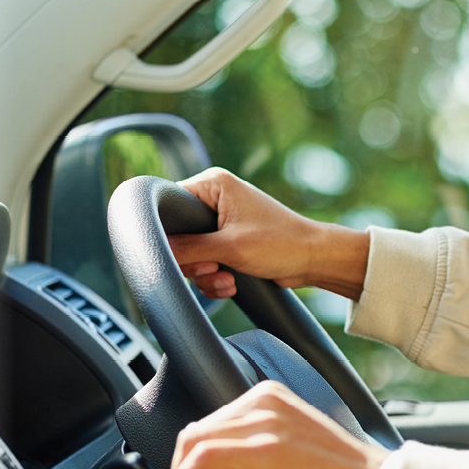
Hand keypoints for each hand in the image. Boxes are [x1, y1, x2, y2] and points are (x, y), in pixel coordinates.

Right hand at [168, 167, 369, 299]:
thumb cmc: (281, 243)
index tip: (186, 254)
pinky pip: (206, 264)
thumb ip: (188, 249)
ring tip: (227, 279)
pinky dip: (215, 279)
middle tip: (214, 268)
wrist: (314, 260)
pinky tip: (232, 284)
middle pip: (178, 236)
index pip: (168, 206)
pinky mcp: (229, 242)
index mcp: (212, 184)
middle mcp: (215, 199)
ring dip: (206, 275)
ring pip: (191, 255)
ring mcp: (222, 222)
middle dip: (195, 262)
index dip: (170, 234)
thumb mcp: (229, 247)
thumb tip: (154, 251)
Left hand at [169, 381, 386, 468]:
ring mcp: (267, 423)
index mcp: (271, 398)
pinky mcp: (268, 450)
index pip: (208, 422)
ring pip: (193, 444)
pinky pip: (203, 462)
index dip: (189, 459)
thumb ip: (261, 450)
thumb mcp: (293, 449)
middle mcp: (265, 401)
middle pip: (195, 432)